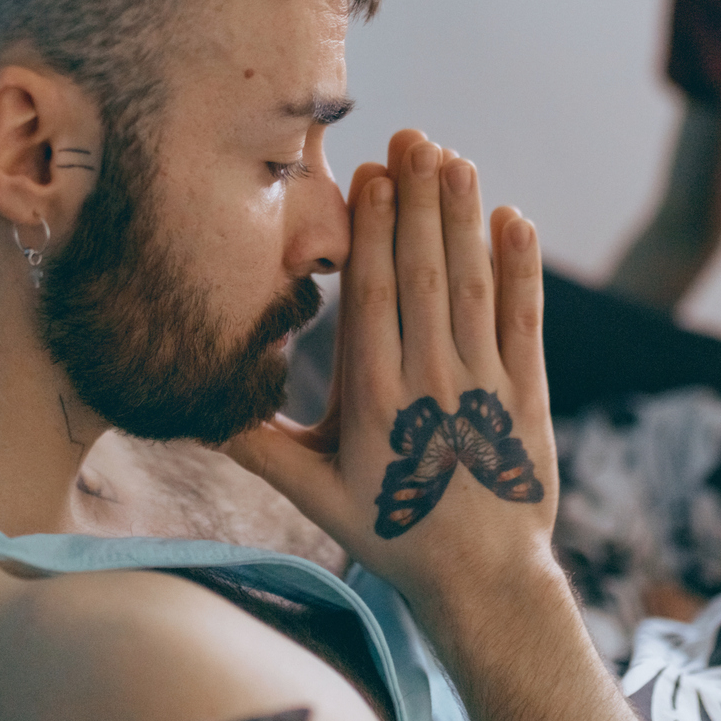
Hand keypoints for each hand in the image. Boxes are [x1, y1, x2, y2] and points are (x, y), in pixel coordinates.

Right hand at [227, 130, 555, 616]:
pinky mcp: (528, 395)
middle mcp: (429, 382)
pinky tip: (514, 220)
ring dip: (464, 218)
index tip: (371, 174)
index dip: (375, 230)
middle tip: (414, 138)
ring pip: (472, 286)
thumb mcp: (313, 495)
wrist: (481, 582)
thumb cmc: (391, 533)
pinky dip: (521, 269)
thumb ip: (256, 446)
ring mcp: (484, 386)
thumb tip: (193, 410)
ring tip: (454, 159)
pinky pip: (524, 320)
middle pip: (423, 275)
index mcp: (374, 399)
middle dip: (418, 201)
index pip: (374, 296)